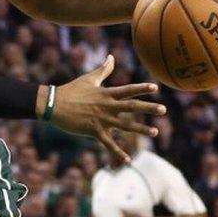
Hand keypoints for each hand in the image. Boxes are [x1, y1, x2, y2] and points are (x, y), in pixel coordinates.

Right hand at [50, 55, 165, 163]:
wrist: (54, 104)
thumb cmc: (71, 90)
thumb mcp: (88, 79)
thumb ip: (103, 70)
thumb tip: (111, 57)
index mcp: (106, 93)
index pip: (128, 90)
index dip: (142, 88)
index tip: (156, 87)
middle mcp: (107, 106)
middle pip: (131, 106)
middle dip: (148, 108)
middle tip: (163, 109)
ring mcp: (101, 119)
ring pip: (125, 125)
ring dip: (140, 129)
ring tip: (154, 132)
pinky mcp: (94, 131)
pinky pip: (108, 143)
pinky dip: (117, 152)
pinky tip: (127, 160)